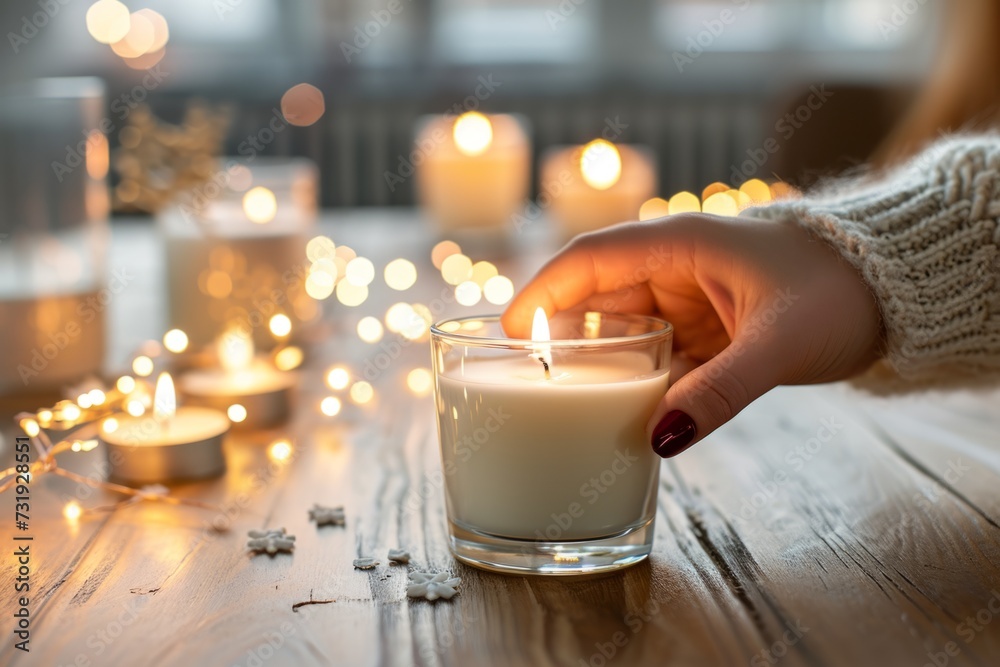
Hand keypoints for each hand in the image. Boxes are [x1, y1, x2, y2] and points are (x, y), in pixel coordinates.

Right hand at [501, 214, 882, 456]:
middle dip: (560, 334)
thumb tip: (659, 439)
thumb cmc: (838, 294)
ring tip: (560, 398)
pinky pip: (651, 350)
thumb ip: (720, 391)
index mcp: (681, 244)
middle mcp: (674, 265)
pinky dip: (631, 376)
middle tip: (526, 380)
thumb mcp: (777, 344)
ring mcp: (688, 297)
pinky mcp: (704, 327)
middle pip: (595, 296)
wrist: (891, 293)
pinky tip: (617, 406)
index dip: (543, 291)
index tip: (509, 331)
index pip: (590, 259)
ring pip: (621, 326)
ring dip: (595, 359)